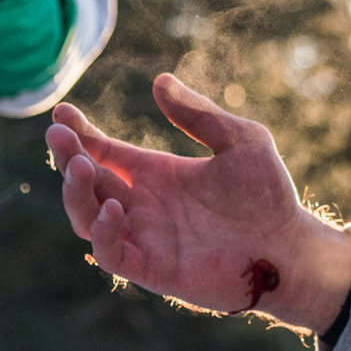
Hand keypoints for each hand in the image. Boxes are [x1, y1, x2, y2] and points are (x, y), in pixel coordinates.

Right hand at [47, 74, 350, 333]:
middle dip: (67, 157)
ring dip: (76, 193)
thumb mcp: (240, 141)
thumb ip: (200, 114)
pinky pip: (112, 254)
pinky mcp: (153, 269)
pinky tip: (114, 208)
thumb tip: (160, 81)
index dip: (78, 134)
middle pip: (85, 181)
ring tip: (80, 167)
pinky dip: (103, 233)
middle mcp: (142, 204)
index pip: (103, 151)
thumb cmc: (269, 196)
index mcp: (156, 173)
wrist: (291, 248)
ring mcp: (145, 237)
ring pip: (86, 217)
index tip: (62, 113)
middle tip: (59, 136)